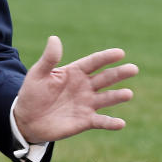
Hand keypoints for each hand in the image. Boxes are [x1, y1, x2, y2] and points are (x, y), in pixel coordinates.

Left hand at [13, 36, 137, 143]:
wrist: (27, 119)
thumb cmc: (32, 93)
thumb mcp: (38, 74)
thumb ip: (49, 58)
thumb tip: (54, 38)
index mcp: (74, 72)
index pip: (93, 62)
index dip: (106, 57)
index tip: (120, 53)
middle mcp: (84, 86)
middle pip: (105, 78)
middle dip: (119, 73)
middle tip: (133, 69)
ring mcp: (86, 104)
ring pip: (106, 99)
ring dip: (117, 96)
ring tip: (128, 94)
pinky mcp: (85, 121)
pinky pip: (101, 121)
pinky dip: (110, 123)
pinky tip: (120, 123)